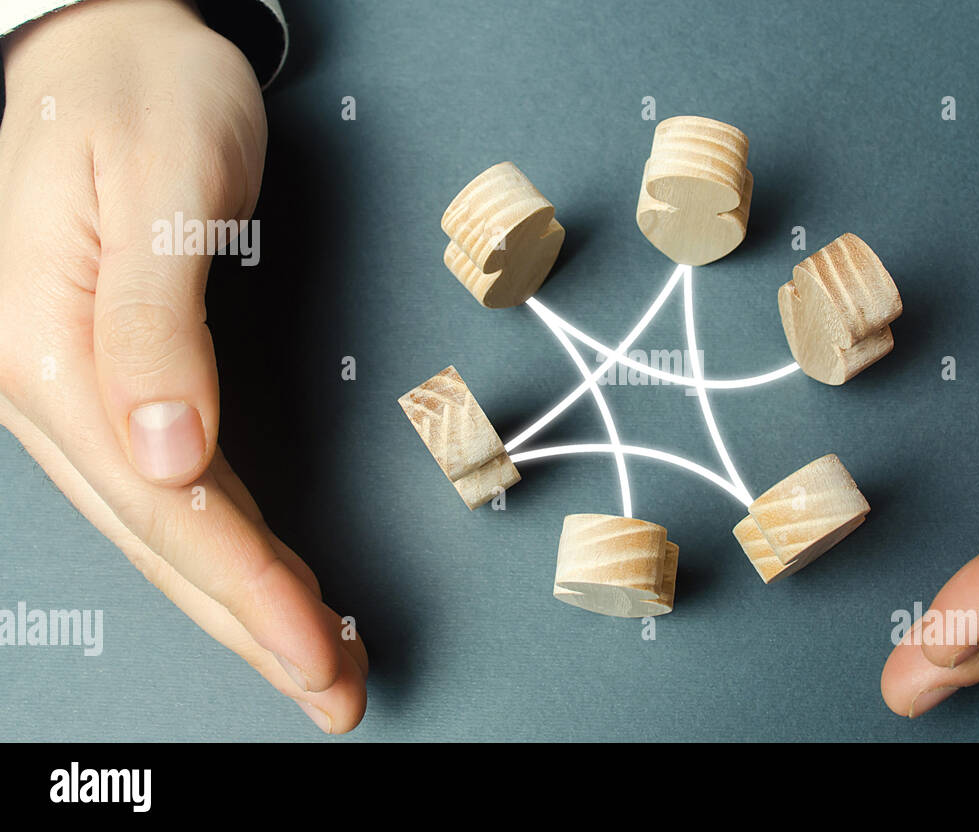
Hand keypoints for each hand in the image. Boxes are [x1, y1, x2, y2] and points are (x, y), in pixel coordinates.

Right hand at [0, 0, 366, 731]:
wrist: (104, 44)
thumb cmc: (139, 90)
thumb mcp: (161, 182)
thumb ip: (154, 324)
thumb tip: (165, 457)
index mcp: (54, 349)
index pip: (169, 506)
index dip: (248, 587)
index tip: (318, 646)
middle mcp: (50, 389)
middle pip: (164, 539)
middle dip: (252, 625)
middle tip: (334, 688)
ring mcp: (70, 392)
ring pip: (164, 528)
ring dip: (239, 601)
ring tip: (313, 657)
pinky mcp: (104, 382)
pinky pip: (167, 487)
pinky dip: (222, 545)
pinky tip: (260, 577)